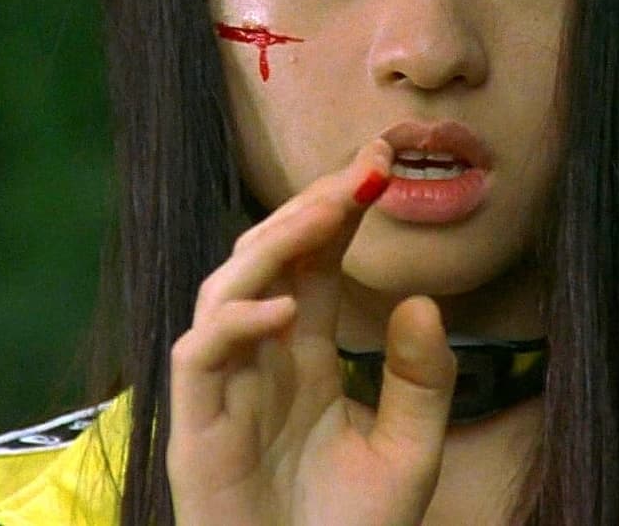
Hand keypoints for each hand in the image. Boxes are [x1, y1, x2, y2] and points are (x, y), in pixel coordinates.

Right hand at [167, 138, 458, 525]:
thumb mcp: (410, 452)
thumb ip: (421, 381)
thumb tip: (422, 301)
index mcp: (305, 359)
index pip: (315, 265)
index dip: (339, 214)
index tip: (381, 165)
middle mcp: (260, 361)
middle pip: (269, 261)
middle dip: (310, 209)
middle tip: (361, 169)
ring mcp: (224, 389)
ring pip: (225, 289)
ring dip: (273, 247)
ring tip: (325, 214)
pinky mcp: (195, 427)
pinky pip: (199, 355)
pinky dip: (237, 324)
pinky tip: (288, 310)